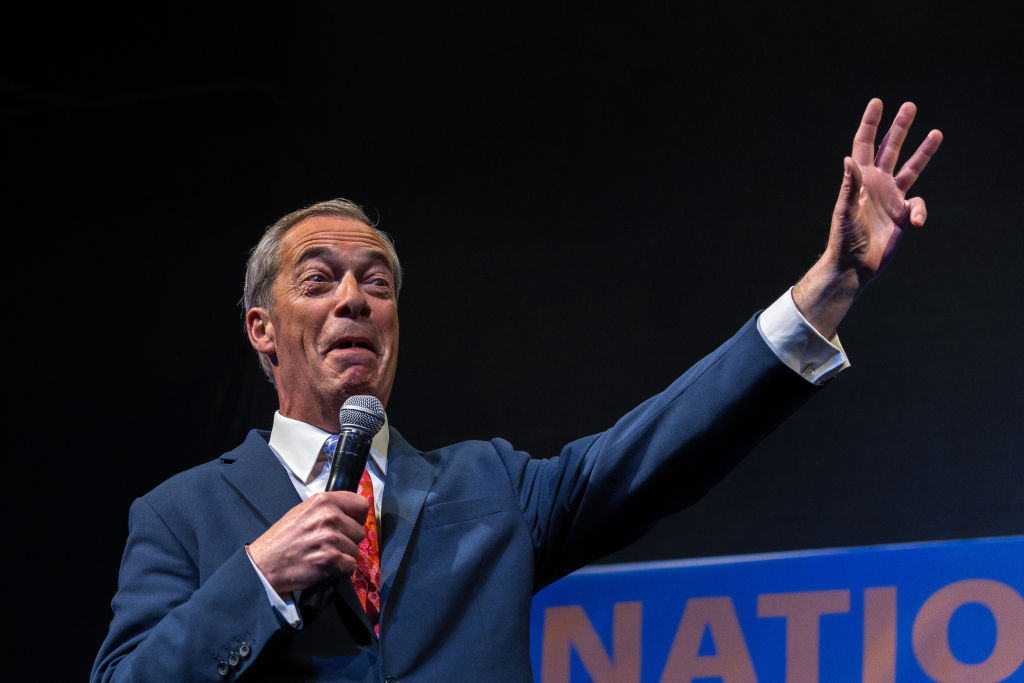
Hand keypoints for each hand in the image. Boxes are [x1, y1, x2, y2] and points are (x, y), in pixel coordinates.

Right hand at [247, 491, 368, 595]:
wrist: (264, 563)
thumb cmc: (283, 539)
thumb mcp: (304, 511)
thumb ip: (330, 508)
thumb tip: (353, 512)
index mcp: (323, 501)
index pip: (361, 505)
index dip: (358, 517)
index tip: (350, 524)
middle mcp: (328, 516)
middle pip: (360, 531)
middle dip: (348, 540)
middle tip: (328, 544)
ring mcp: (329, 538)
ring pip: (355, 550)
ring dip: (343, 556)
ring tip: (322, 554)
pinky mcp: (329, 558)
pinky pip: (350, 566)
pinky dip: (340, 570)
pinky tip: (325, 566)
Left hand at [829, 98, 942, 280]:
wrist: (855, 266)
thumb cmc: (844, 239)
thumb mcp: (845, 211)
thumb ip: (850, 186)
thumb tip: (849, 160)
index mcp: (860, 179)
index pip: (864, 145)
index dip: (871, 124)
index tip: (877, 102)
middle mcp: (877, 184)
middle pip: (890, 149)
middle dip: (899, 128)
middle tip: (910, 105)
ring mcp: (891, 198)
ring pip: (911, 168)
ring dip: (923, 152)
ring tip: (937, 132)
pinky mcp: (903, 215)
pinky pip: (919, 206)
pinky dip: (920, 212)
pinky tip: (914, 222)